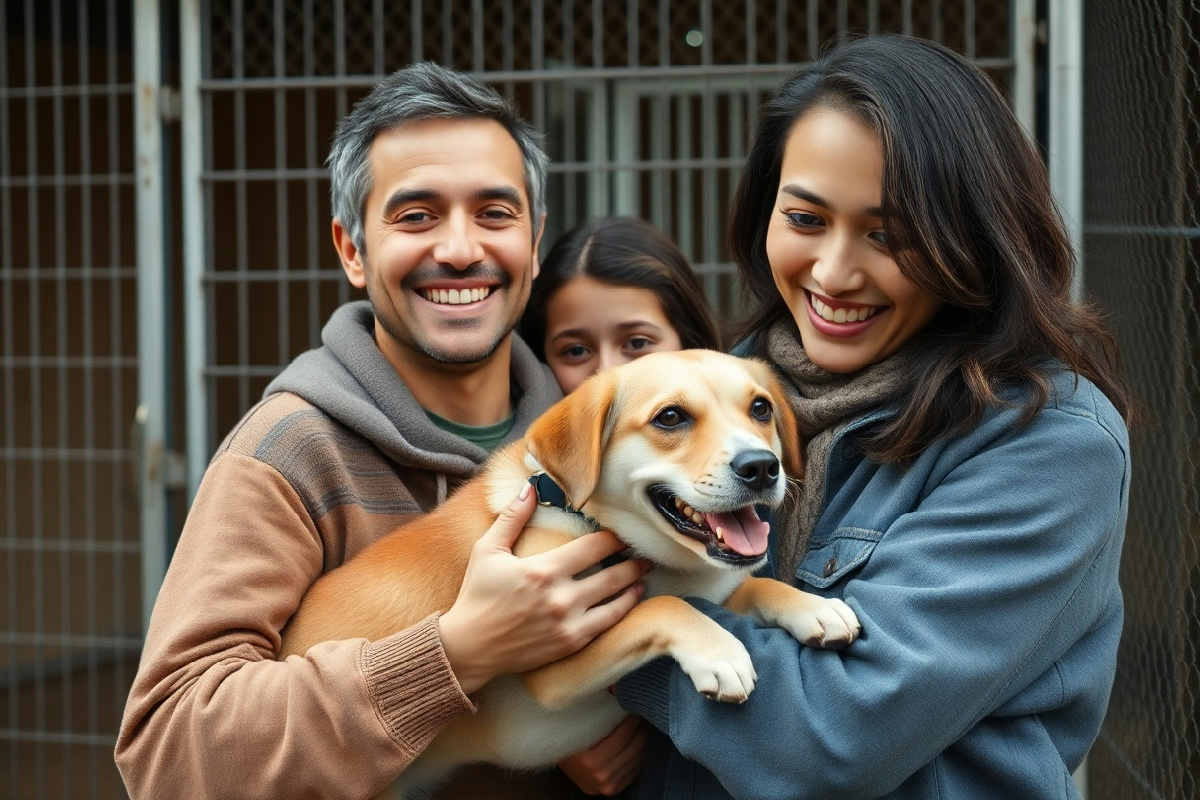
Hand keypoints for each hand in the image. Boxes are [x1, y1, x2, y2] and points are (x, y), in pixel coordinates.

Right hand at [439, 484, 647, 694]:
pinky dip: (623, 610)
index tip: (622, 532)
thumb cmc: (476, 595)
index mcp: (543, 570)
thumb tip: (530, 487)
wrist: (469, 647)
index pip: (593, 547)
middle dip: (633, 560)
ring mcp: (568, 624)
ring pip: (616, 601)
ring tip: (643, 573)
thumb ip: (512, 518)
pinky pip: (607, 625)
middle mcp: (561, 598)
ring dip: (634, 584)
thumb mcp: (487, 550)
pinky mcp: (570, 644)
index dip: (614, 538)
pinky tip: (630, 600)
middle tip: (644, 552)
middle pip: (612, 574)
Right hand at [559, 715, 649, 795]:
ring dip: (644, 740)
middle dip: (641, 729)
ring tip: (643, 725)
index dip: (632, 721)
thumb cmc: (569, 740)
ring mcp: (609, 785)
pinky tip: (640, 741)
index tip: (635, 707)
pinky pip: (636, 770)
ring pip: (638, 759)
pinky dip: (641, 754)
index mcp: (590, 760)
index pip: (622, 737)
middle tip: (643, 714)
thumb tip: (618, 692)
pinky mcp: (615, 789)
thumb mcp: (578, 727)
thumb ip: (598, 714)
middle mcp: (601, 776)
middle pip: (633, 748)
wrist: (562, 765)